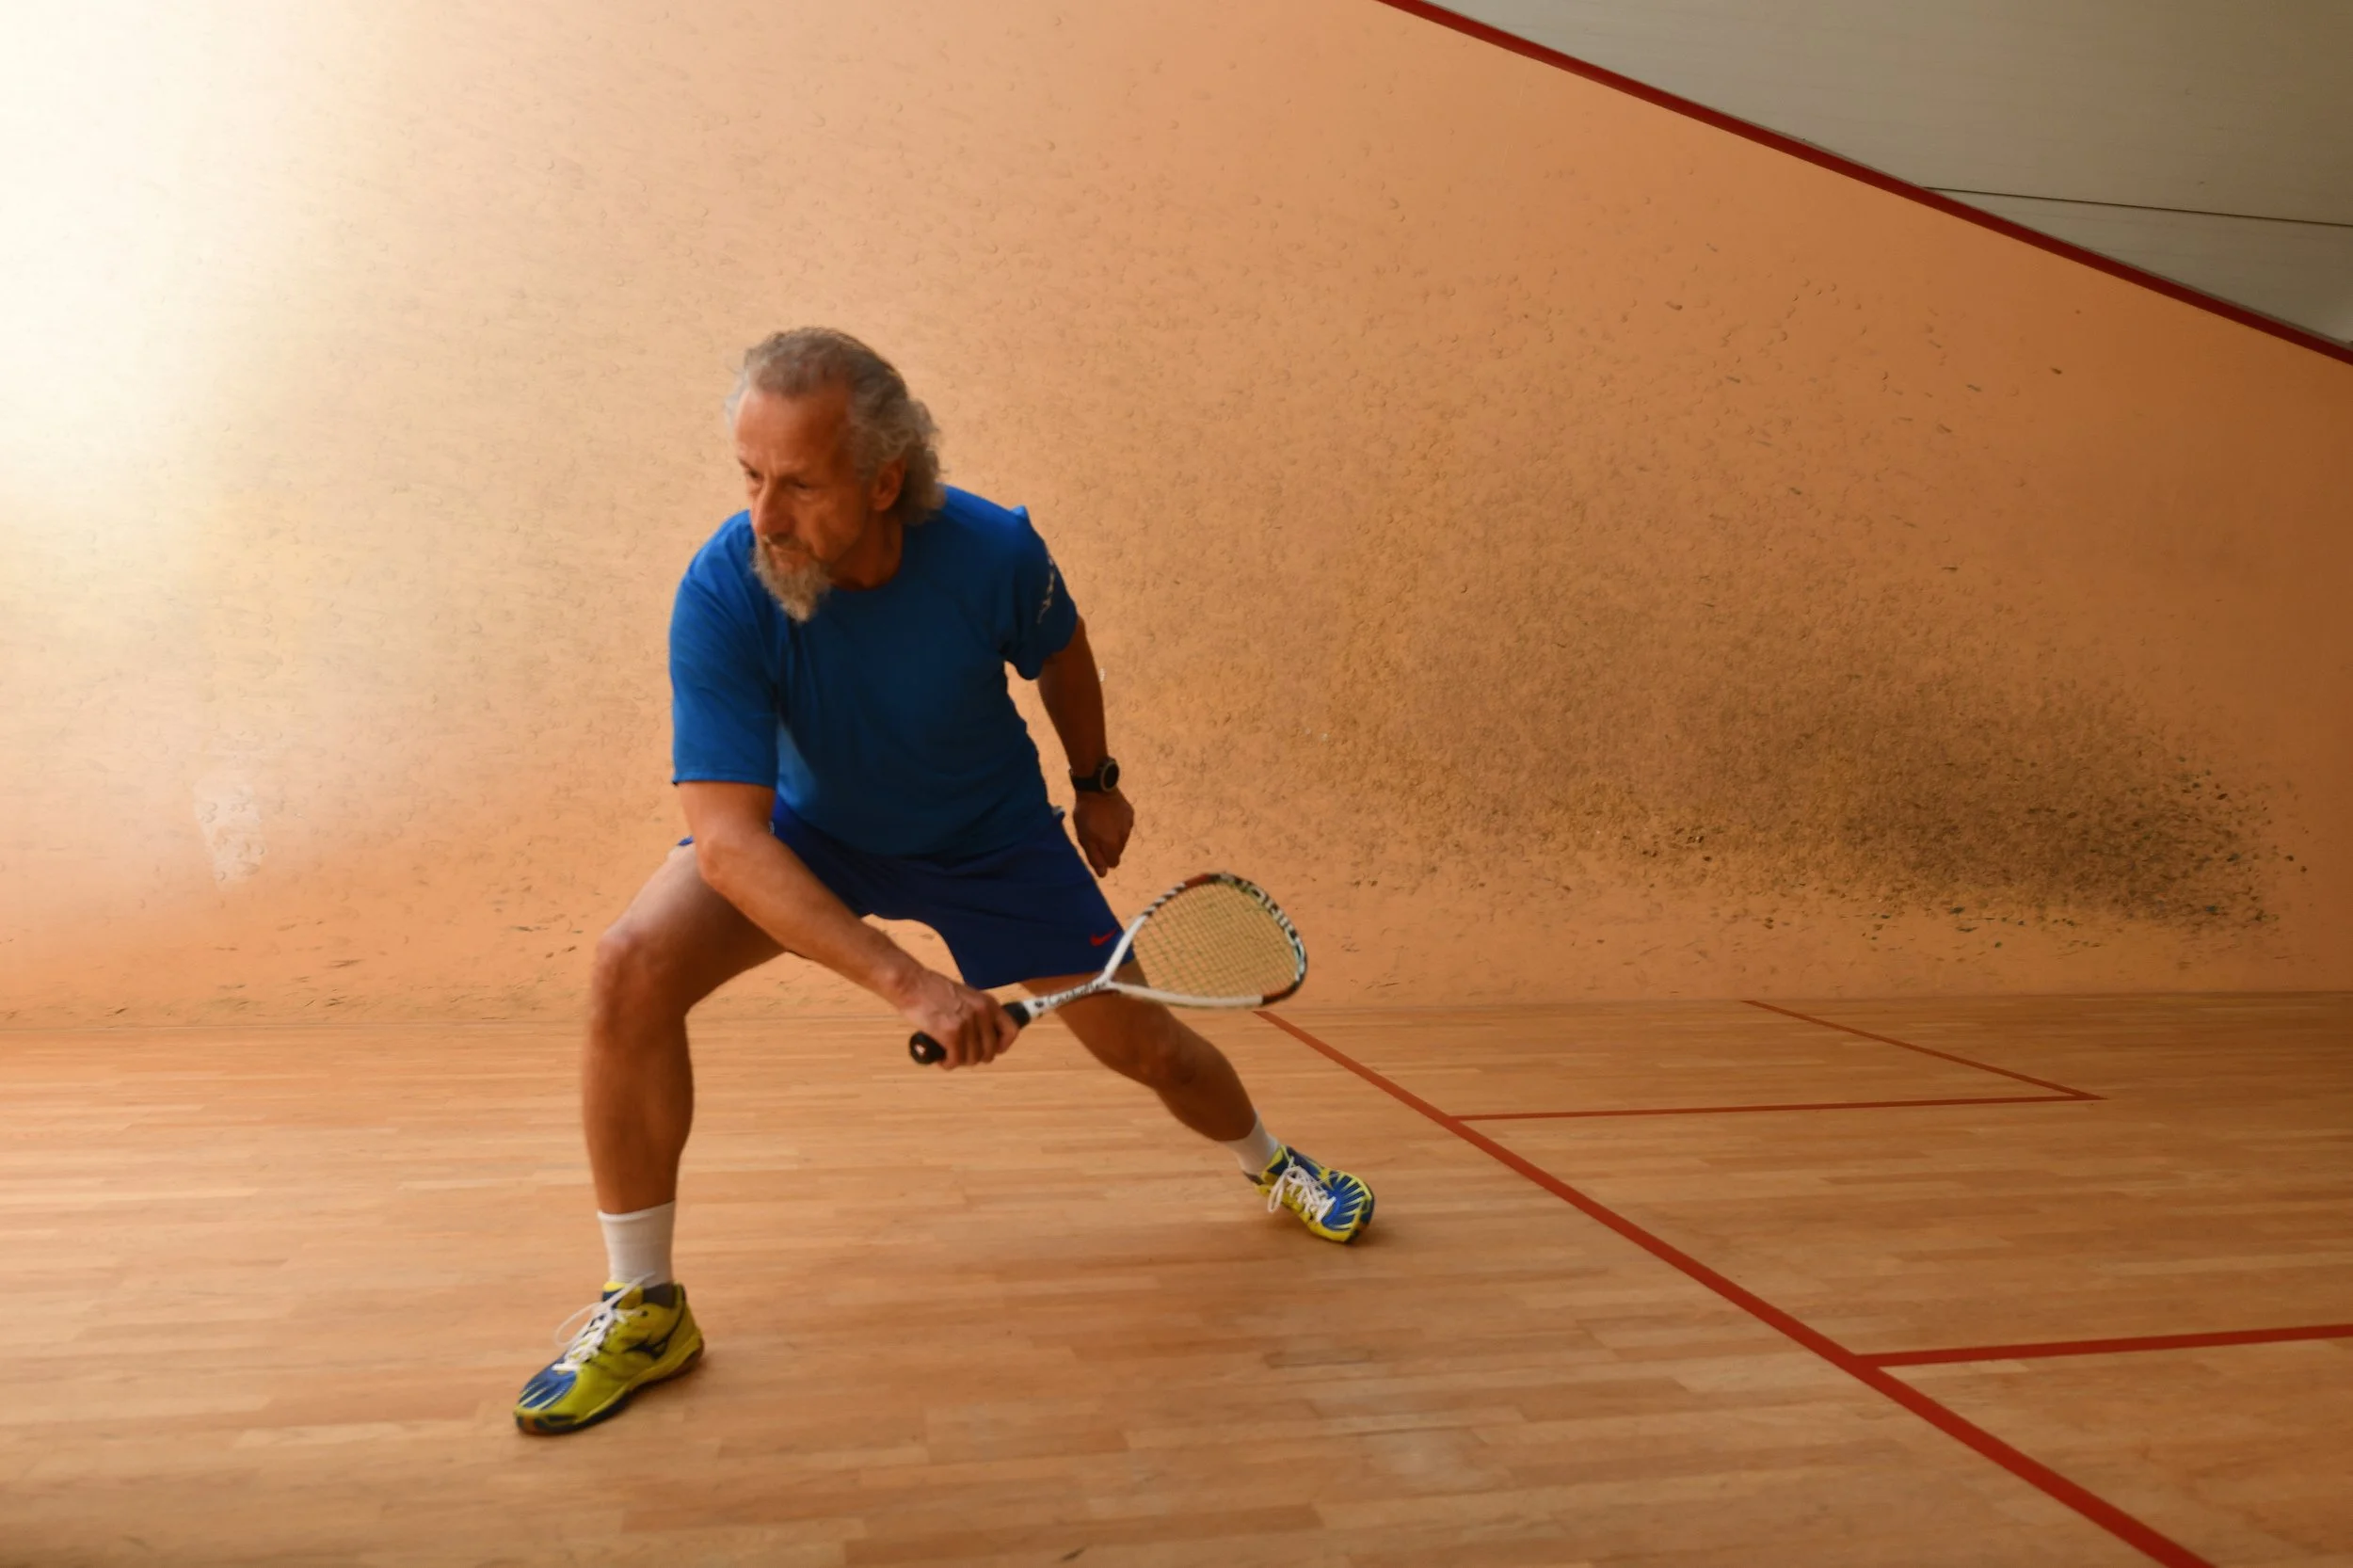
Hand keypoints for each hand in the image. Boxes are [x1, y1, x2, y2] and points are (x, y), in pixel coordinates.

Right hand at [893, 967, 1019, 1069]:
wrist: (911, 983)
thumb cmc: (932, 989)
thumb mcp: (966, 996)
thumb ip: (977, 1013)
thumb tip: (982, 1037)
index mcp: (989, 1003)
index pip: (1011, 1031)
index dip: (1001, 1046)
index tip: (989, 1050)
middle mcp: (982, 1013)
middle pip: (990, 1051)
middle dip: (975, 1057)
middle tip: (961, 1054)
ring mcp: (968, 1023)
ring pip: (972, 1059)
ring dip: (959, 1061)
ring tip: (948, 1055)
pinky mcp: (951, 1033)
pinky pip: (955, 1060)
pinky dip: (948, 1064)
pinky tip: (941, 1059)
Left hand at [1071, 789, 1133, 875]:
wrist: (1097, 787)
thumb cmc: (1086, 814)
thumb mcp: (1085, 838)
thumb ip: (1095, 857)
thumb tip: (1103, 875)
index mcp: (1113, 845)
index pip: (1114, 863)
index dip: (1104, 858)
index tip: (1096, 848)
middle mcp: (1124, 837)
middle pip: (1118, 851)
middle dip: (1108, 847)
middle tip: (1096, 834)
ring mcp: (1129, 824)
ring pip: (1122, 838)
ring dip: (1114, 835)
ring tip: (1102, 822)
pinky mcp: (1130, 813)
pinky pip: (1125, 824)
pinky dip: (1118, 823)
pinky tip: (1109, 814)